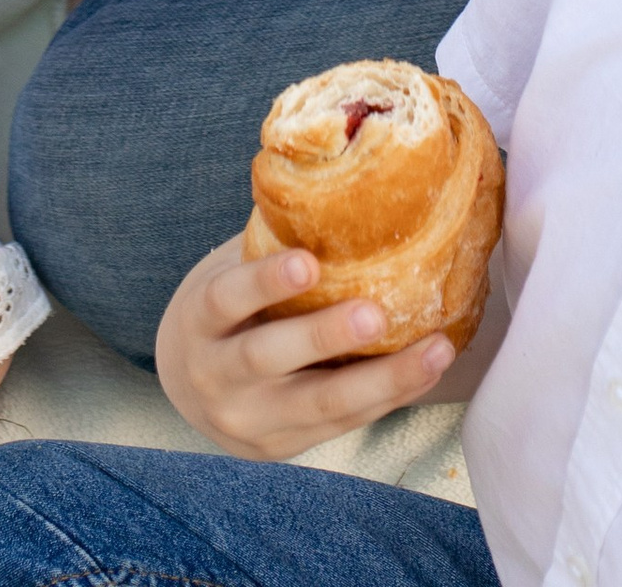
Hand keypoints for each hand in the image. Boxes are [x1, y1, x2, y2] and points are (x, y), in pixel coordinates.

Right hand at [154, 237, 455, 461]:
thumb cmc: (226, 308)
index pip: (226, 299)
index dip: (266, 282)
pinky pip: (341, 424)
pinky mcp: (281, 448)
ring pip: (319, 405)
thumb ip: (270, 245)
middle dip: (325, 337)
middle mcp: (216, 378)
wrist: (187, 386)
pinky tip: (428, 371)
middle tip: (376, 312)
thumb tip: (345, 173)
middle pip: (270, 358)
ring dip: (382, 379)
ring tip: (433, 352)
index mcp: (199, 322)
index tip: (308, 261)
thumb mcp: (227, 276)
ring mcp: (249, 420)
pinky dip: (389, 398)